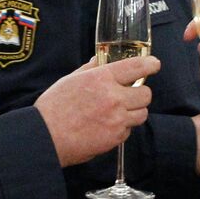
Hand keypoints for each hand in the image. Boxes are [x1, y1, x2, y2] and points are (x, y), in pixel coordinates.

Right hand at [34, 56, 157, 166]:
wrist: (45, 137)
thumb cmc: (54, 107)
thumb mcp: (70, 80)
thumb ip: (90, 69)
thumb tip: (99, 60)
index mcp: (102, 79)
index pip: (137, 67)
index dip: (150, 64)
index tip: (154, 64)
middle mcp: (113, 98)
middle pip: (146, 94)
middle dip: (141, 93)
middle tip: (131, 95)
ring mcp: (117, 119)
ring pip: (142, 114)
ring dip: (134, 112)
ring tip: (118, 112)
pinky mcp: (115, 137)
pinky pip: (129, 130)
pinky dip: (122, 128)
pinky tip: (106, 126)